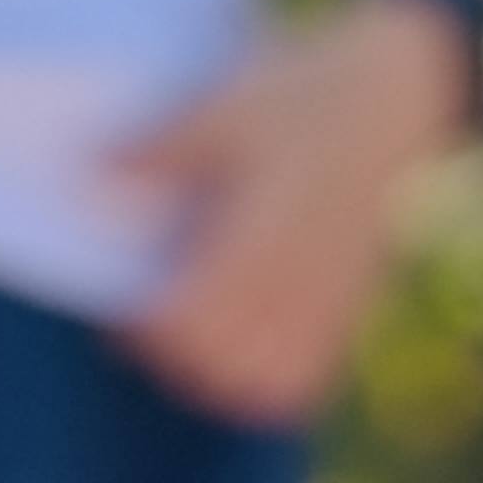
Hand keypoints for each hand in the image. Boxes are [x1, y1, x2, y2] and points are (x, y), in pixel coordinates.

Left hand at [106, 0, 474, 428]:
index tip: (123, 312)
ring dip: (218, 377)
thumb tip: (91, 180)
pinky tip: (240, 352)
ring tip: (193, 344)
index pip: (188, 325)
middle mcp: (294, 284)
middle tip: (148, 328)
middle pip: (219, 367)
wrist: (392, 98)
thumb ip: (158, 152)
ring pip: (259, 385)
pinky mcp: (343, 313)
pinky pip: (297, 382)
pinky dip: (261, 382)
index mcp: (258, 239)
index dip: (146, 331)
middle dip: (175, 358)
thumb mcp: (222, 109)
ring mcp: (324, 306)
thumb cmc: (302, 96)